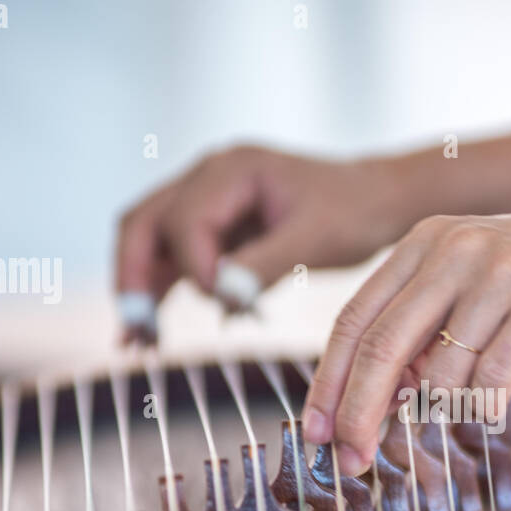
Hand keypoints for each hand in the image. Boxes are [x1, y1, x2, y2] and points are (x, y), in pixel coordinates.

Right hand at [115, 146, 413, 310]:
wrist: (377, 201)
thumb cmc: (353, 211)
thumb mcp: (314, 239)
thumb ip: (263, 265)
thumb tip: (218, 297)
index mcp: (232, 168)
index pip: (185, 219)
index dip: (194, 265)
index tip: (222, 302)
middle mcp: (208, 177)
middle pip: (144, 223)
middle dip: (133, 276)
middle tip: (134, 329)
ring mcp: (206, 202)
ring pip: (149, 242)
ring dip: (140, 289)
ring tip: (136, 342)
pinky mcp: (214, 230)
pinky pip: (173, 260)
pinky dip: (161, 293)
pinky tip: (151, 335)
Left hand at [301, 205, 510, 473]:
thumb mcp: (472, 287)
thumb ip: (423, 330)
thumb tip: (374, 401)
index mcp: (425, 244)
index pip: (355, 319)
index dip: (328, 383)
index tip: (315, 433)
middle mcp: (455, 250)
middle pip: (381, 346)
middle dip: (357, 413)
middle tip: (349, 461)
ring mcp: (500, 272)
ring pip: (440, 369)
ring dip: (437, 409)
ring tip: (459, 409)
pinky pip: (494, 374)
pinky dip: (483, 406)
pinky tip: (488, 413)